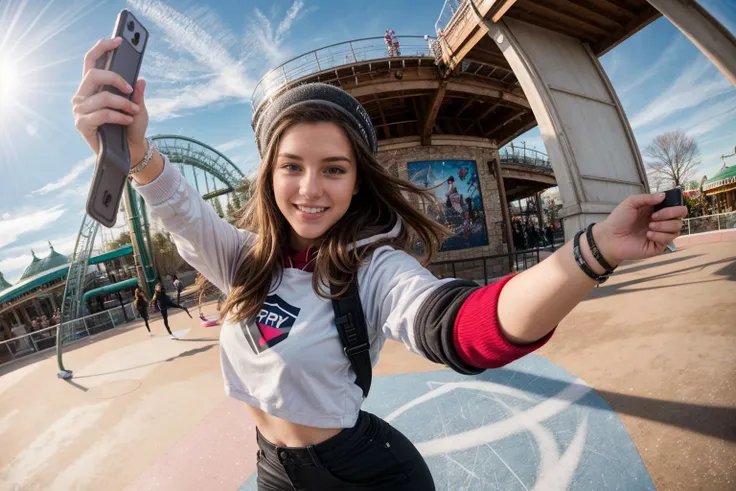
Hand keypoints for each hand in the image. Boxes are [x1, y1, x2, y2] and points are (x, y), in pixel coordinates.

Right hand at [72, 37, 148, 157]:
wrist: (131, 150)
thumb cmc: (131, 127)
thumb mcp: (138, 106)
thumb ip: (137, 92)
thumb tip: (140, 79)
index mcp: (93, 87)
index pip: (91, 61)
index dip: (102, 47)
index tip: (119, 40)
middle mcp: (82, 96)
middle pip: (93, 74)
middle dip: (115, 78)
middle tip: (130, 88)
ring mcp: (80, 110)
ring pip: (102, 97)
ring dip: (123, 104)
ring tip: (134, 110)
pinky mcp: (82, 124)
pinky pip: (102, 114)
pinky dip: (118, 116)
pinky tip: (127, 120)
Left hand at [595, 193, 687, 263]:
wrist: (610, 237)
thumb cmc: (618, 219)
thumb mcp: (631, 203)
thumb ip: (647, 198)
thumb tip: (663, 196)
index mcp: (656, 210)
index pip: (676, 206)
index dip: (674, 205)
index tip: (661, 205)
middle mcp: (661, 222)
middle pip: (680, 216)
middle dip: (669, 214)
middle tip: (653, 217)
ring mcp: (661, 234)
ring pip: (677, 228)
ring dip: (663, 225)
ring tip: (649, 226)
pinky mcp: (658, 246)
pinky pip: (668, 239)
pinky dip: (659, 235)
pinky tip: (647, 235)